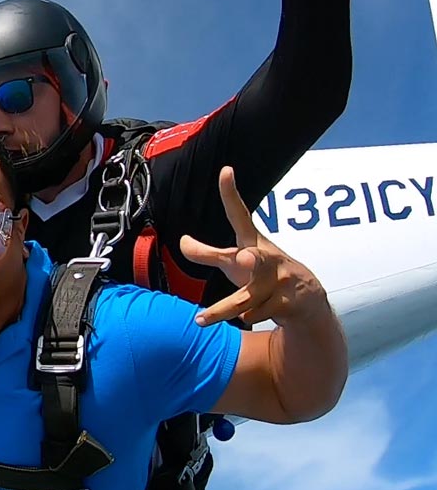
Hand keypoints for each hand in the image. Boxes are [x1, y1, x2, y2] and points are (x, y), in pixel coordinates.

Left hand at [180, 167, 324, 326]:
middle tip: (244, 258)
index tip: (225, 171)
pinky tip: (248, 317)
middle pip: (255, 259)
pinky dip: (250, 316)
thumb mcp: (235, 263)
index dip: (231, 194)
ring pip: (248, 297)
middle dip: (250, 260)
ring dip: (225, 309)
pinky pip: (260, 313)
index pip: (240, 215)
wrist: (307, 303)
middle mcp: (267, 259)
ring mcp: (280, 281)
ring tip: (202, 319)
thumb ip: (209, 254)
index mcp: (253, 244)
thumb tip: (182, 241)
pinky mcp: (288, 302)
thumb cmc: (264, 276)